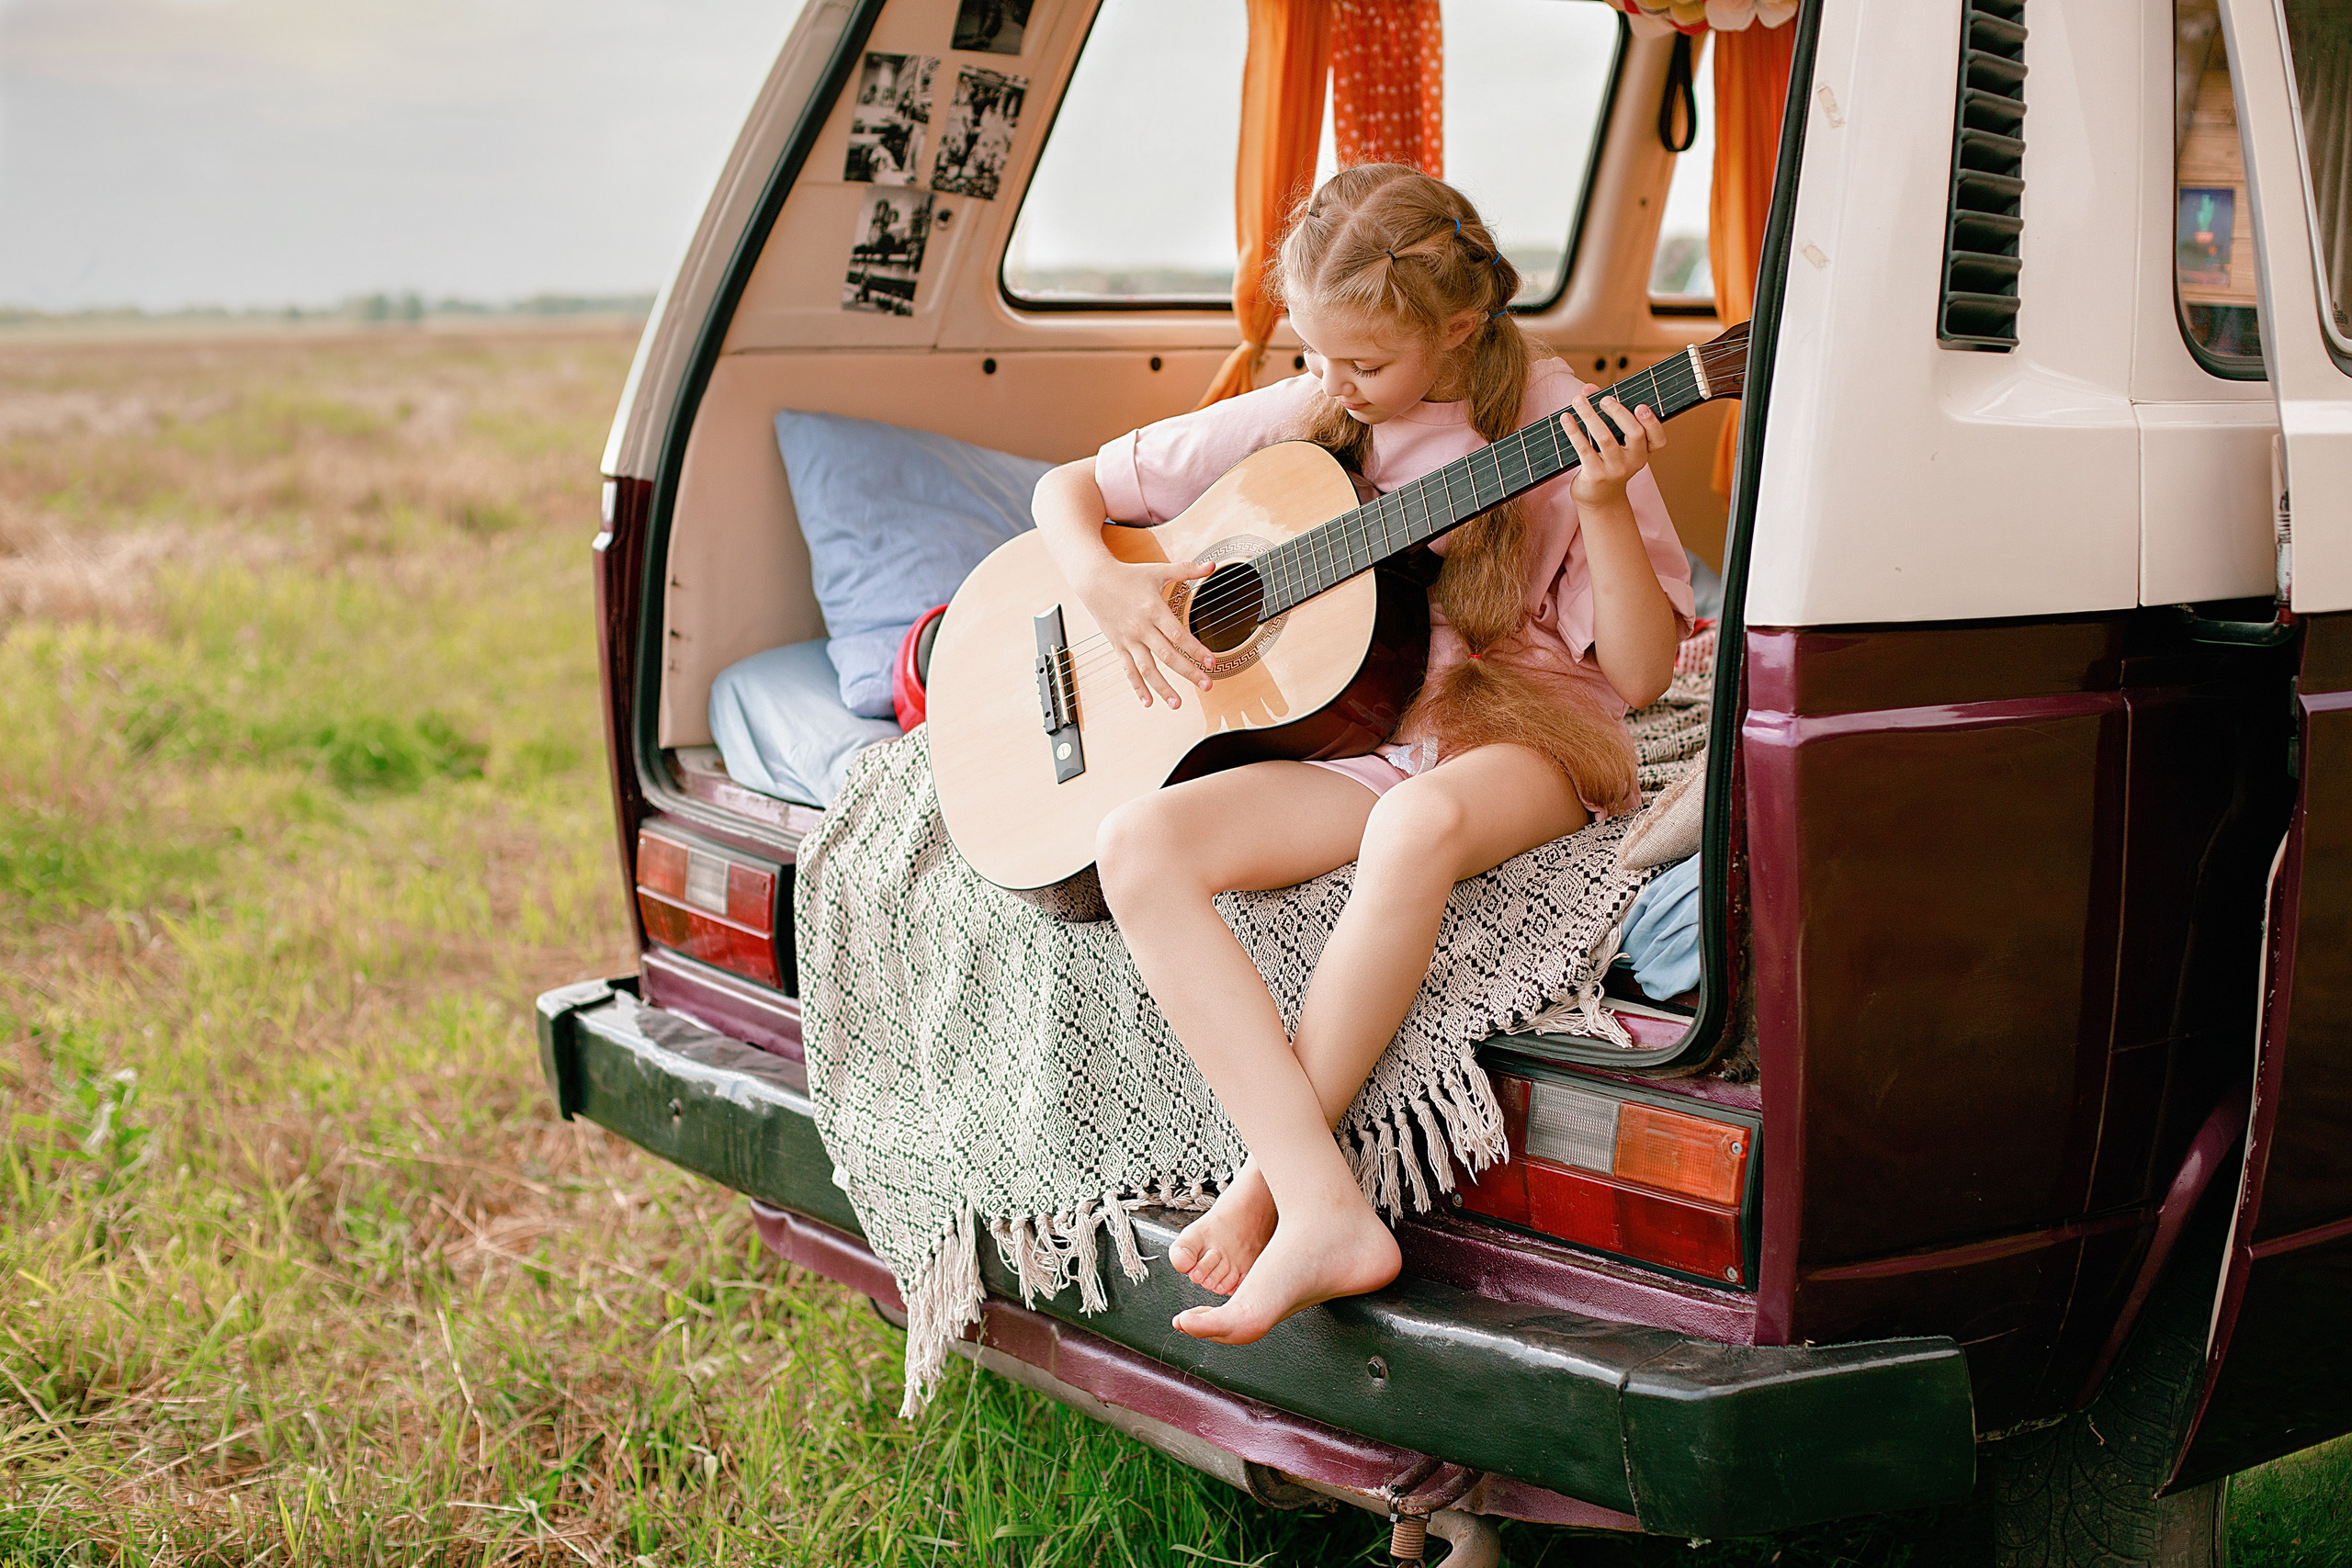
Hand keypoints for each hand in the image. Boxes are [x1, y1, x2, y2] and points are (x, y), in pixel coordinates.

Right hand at [1078, 557, 1217, 706]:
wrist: (1093, 580)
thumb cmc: (1129, 575)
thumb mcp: (1159, 570)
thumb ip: (1187, 570)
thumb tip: (1213, 565)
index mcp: (1154, 608)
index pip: (1179, 634)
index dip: (1196, 650)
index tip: (1212, 663)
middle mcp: (1141, 627)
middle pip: (1167, 655)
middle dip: (1189, 672)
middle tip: (1207, 686)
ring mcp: (1128, 639)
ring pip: (1147, 668)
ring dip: (1163, 688)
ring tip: (1178, 704)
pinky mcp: (1118, 646)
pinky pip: (1128, 670)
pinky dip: (1137, 687)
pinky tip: (1148, 702)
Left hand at [1560, 391, 1665, 504]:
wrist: (1599, 499)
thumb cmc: (1607, 462)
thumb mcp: (1614, 441)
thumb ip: (1605, 413)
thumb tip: (1588, 388)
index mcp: (1644, 452)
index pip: (1658, 439)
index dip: (1653, 422)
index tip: (1641, 406)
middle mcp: (1633, 461)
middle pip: (1635, 433)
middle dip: (1619, 412)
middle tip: (1604, 399)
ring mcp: (1615, 469)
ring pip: (1605, 438)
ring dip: (1590, 416)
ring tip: (1578, 401)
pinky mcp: (1596, 475)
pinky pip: (1584, 449)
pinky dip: (1574, 431)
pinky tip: (1566, 418)